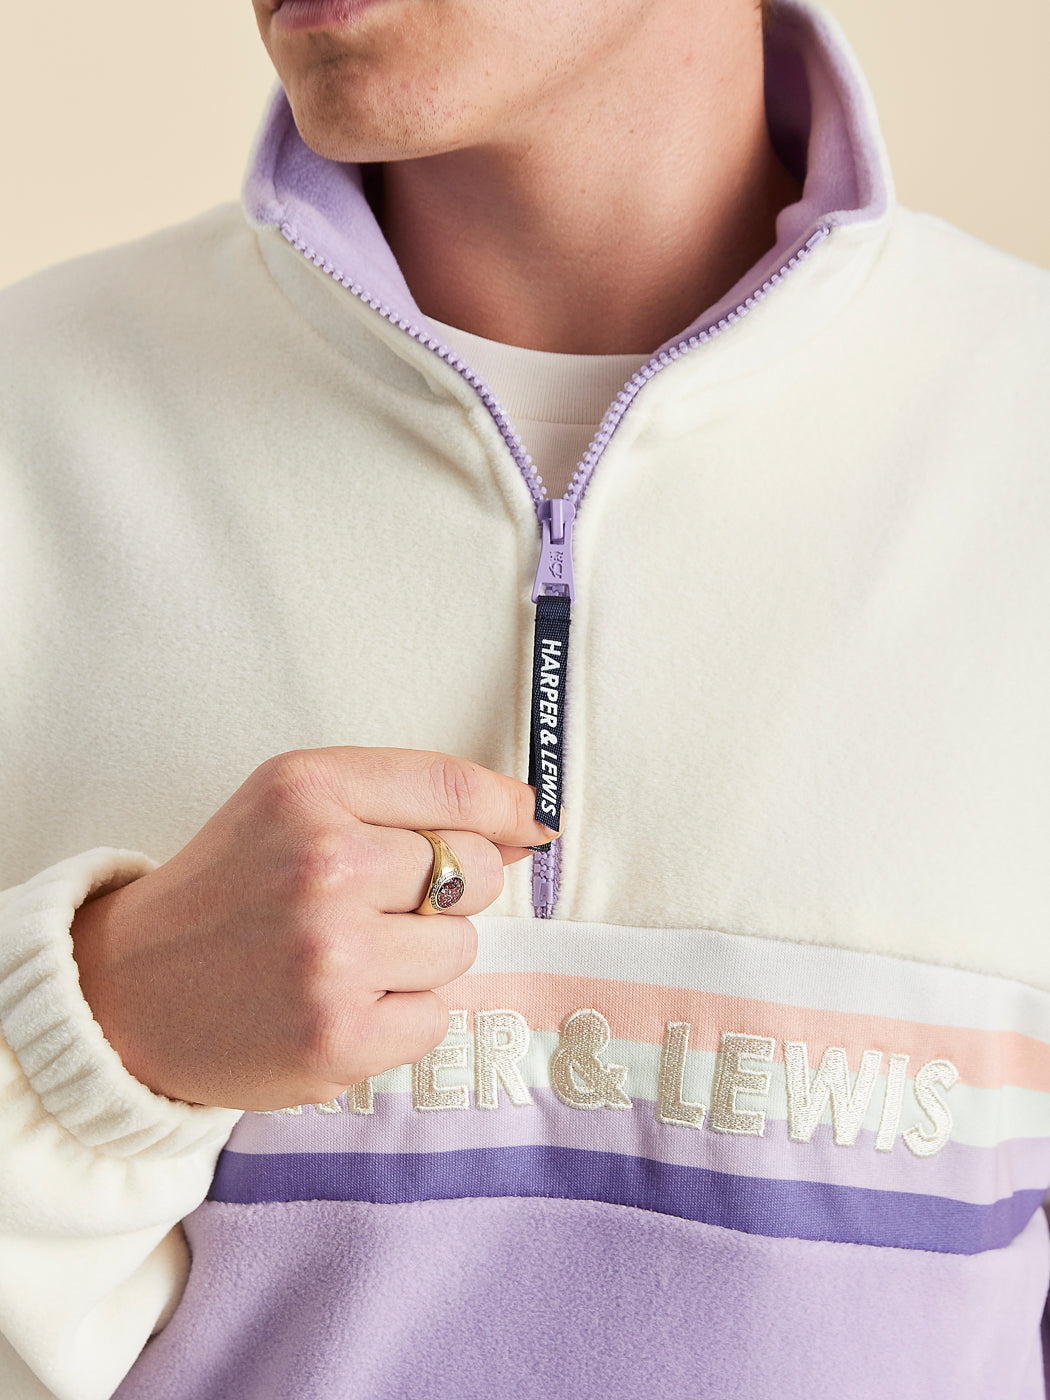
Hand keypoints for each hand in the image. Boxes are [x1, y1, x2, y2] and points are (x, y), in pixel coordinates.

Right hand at [70, 748, 555, 1110]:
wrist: (127, 994)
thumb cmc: (228, 890)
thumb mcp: (293, 806)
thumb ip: (406, 799)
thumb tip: (523, 829)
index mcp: (309, 791)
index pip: (455, 786)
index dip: (507, 808)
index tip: (528, 827)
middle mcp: (322, 866)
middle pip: (475, 871)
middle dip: (446, 890)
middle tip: (375, 907)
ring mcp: (332, 957)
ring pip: (460, 948)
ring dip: (419, 959)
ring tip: (344, 959)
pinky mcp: (341, 1039)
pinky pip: (435, 1016)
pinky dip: (399, 1016)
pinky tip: (338, 1005)